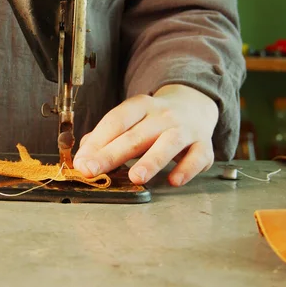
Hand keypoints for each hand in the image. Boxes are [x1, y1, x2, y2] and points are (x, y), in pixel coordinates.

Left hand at [73, 84, 218, 185]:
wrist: (195, 105)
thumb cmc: (155, 120)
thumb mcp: (132, 119)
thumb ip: (108, 135)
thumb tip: (84, 154)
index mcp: (141, 106)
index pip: (115, 121)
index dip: (97, 141)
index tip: (81, 161)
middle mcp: (163, 115)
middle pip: (135, 135)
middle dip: (112, 154)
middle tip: (92, 170)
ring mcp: (185, 129)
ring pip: (168, 143)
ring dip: (152, 160)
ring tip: (136, 177)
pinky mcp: (203, 145)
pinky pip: (197, 156)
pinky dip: (187, 169)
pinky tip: (174, 181)